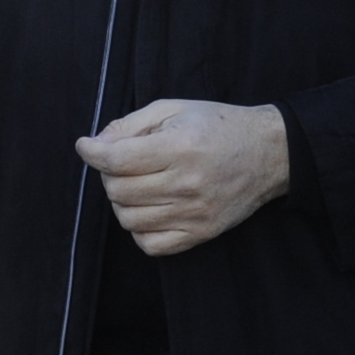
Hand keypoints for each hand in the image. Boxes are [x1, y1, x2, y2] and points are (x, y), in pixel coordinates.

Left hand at [77, 100, 289, 255]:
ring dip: (123, 201)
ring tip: (138, 184)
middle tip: (122, 162)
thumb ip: (131, 125)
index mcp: (180, 147)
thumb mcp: (174, 109)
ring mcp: (195, 213)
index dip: (92, 152)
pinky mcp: (201, 233)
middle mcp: (187, 183)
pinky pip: (150, 244)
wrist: (268, 153)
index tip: (86, 146)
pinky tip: (150, 208)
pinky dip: (140, 228)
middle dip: (109, 174)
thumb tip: (95, 145)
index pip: (117, 160)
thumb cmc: (218, 126)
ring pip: (128, 219)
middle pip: (118, 191)